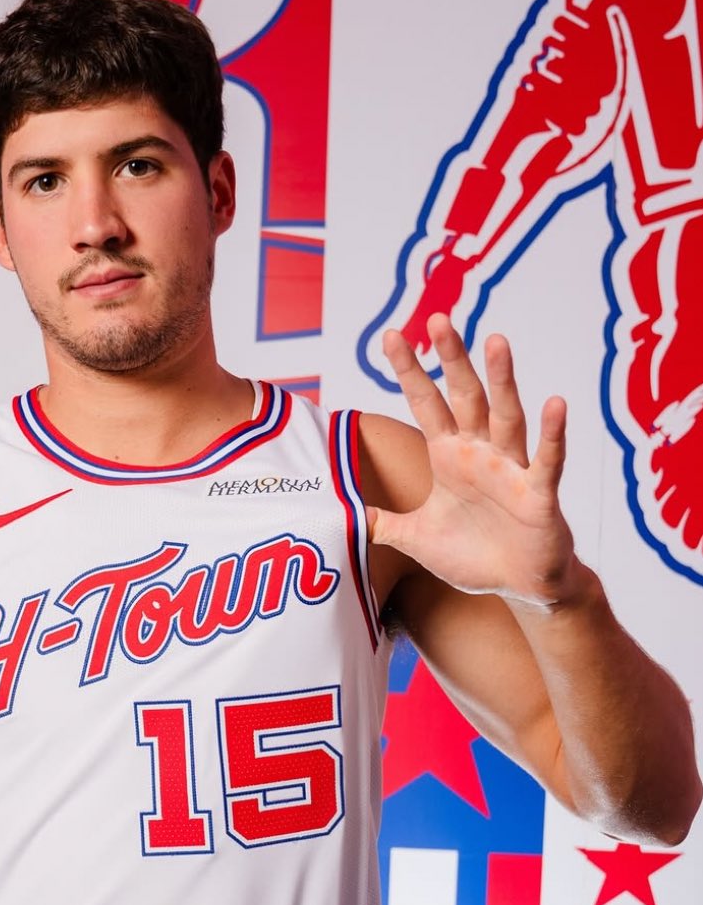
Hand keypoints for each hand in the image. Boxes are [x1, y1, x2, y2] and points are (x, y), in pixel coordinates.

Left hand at [370, 313, 578, 607]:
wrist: (519, 585)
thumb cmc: (473, 555)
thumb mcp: (416, 539)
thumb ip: (384, 523)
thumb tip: (348, 516)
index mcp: (448, 456)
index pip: (425, 404)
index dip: (409, 371)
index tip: (392, 335)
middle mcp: (480, 452)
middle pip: (464, 396)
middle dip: (451, 360)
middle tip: (438, 319)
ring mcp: (511, 469)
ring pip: (506, 416)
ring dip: (502, 380)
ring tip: (496, 342)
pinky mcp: (538, 494)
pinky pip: (546, 460)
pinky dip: (552, 434)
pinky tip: (555, 403)